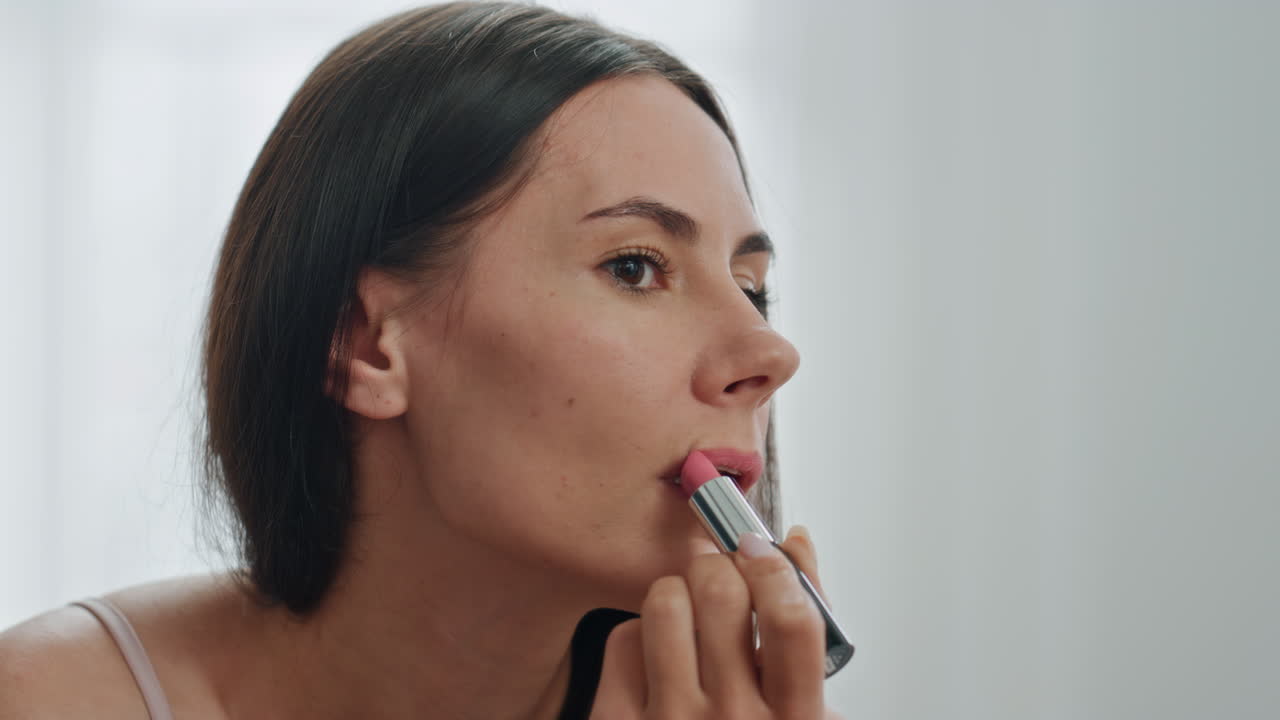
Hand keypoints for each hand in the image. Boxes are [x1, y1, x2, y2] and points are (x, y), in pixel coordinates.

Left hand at [592, 526, 844, 718]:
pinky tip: (655, 659)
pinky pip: (623, 637)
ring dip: (676, 593)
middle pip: (721, 593)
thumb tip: (795, 542)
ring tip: (686, 617)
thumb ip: (804, 629)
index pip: (792, 620)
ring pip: (665, 601)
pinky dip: (639, 634)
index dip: (775, 568)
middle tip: (718, 574)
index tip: (761, 551)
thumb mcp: (799, 708)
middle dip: (718, 566)